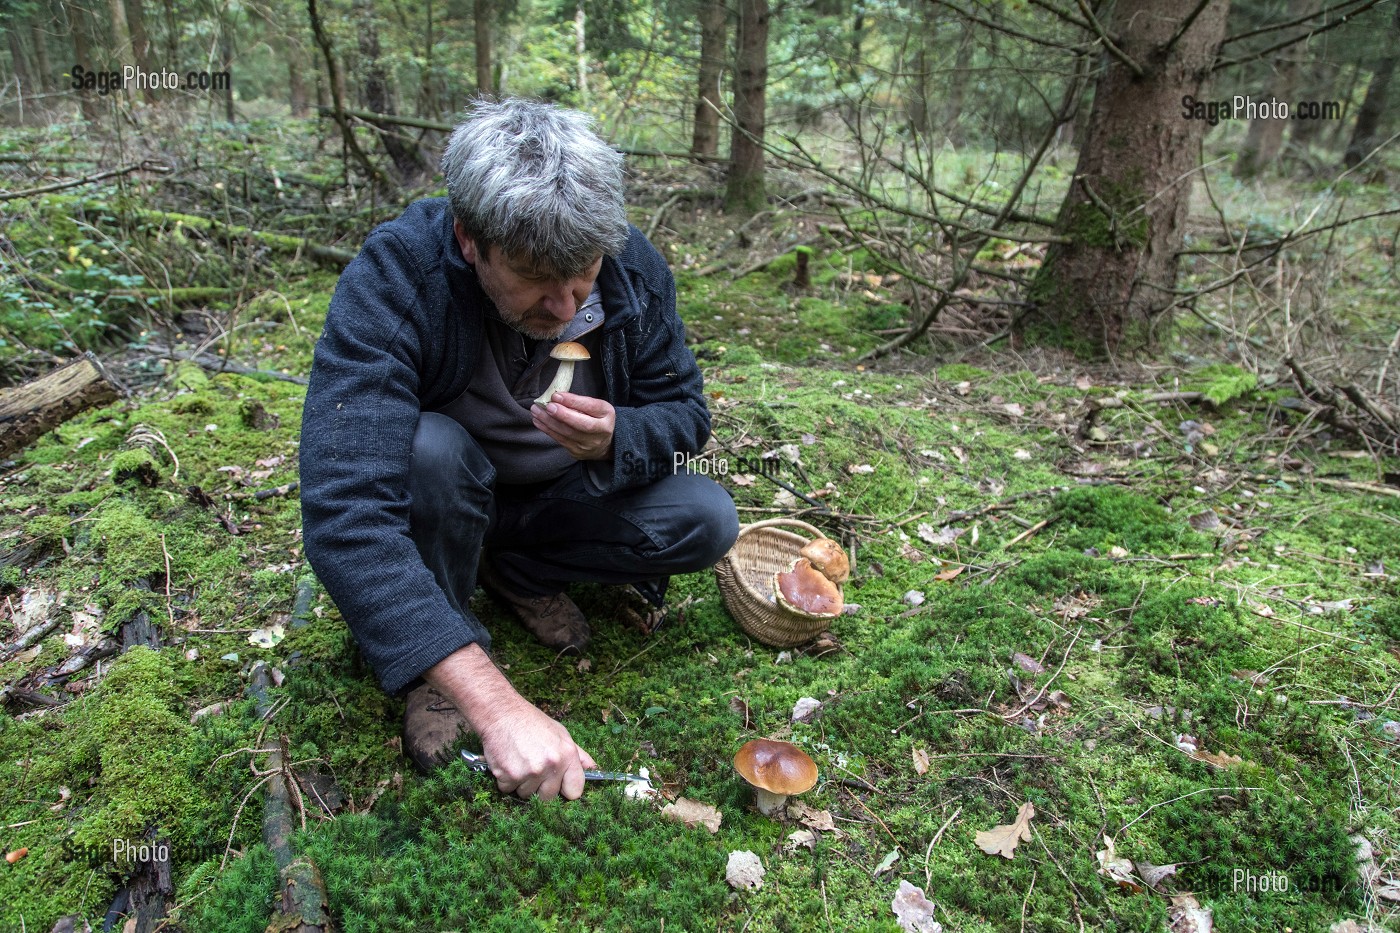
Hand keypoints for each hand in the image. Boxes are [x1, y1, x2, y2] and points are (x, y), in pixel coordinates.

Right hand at [477, 698, 597, 800]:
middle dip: (540, 788)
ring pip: (526, 794)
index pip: (575, 791)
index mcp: (567, 754)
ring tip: (519, 761)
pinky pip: (508, 790)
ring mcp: (530, 772)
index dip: (565, 789)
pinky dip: (505, 781)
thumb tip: (593, 769)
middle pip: (548, 798)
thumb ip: (578, 754)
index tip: (558, 785)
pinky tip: (507, 762)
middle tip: (532, 768)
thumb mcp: (560, 733)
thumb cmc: (532, 722)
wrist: (501, 713)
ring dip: (521, 783)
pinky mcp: (509, 776)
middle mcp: (551, 764)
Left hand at [532, 392, 614, 460]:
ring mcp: (588, 445)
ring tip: (536, 411)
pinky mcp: (577, 452)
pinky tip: (538, 421)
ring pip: (567, 433)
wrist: (606, 444)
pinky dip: (547, 430)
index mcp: (607, 416)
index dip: (573, 402)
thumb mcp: (597, 407)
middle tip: (547, 406)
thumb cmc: (598, 419)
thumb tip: (557, 397)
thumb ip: (581, 401)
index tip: (557, 395)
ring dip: (549, 421)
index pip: (590, 407)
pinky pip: (560, 440)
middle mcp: (600, 432)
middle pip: (580, 424)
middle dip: (561, 415)